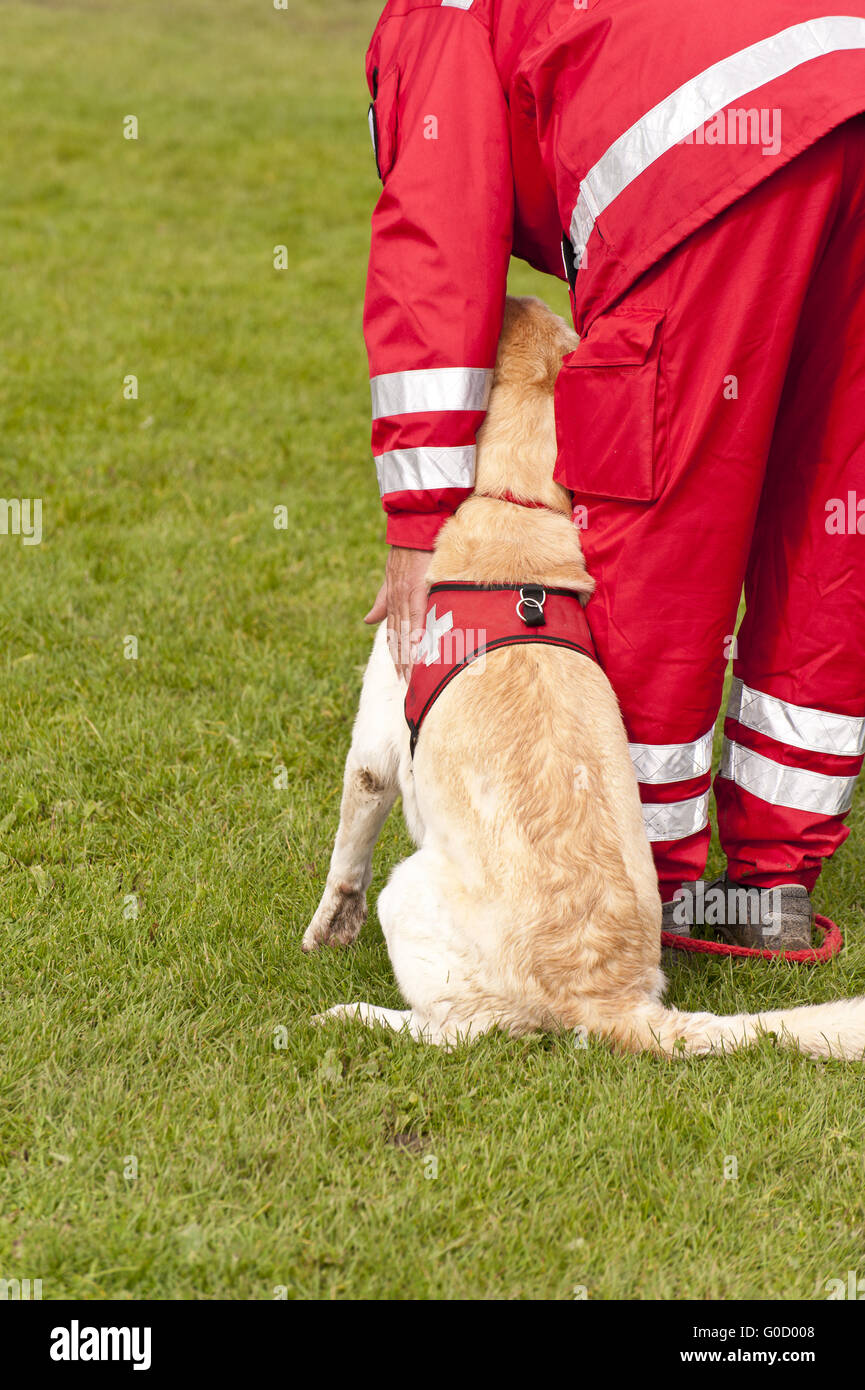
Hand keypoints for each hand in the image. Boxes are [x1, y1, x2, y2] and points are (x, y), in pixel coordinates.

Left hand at [364, 545, 430, 680]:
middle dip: (402, 662)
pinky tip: (417, 645)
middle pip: (398, 638)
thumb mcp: (391, 579)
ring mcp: (406, 595)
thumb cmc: (407, 553)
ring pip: (405, 630)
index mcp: (392, 602)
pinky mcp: (417, 587)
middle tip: (406, 684)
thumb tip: (367, 620)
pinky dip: (416, 628)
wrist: (411, 528)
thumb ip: (381, 601)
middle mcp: (396, 601)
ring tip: (411, 674)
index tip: (400, 676)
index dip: (396, 656)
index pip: (393, 635)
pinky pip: (417, 611)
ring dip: (408, 653)